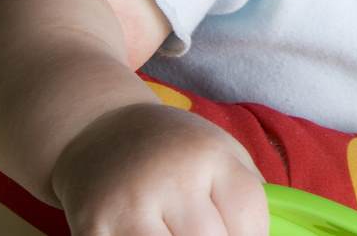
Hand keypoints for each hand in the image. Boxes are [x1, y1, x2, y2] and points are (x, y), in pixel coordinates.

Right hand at [51, 102, 268, 234]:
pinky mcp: (94, 228)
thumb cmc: (173, 148)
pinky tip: (156, 233)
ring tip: (182, 231)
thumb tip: (263, 235)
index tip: (244, 234)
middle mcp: (171, 178)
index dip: (255, 235)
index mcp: (209, 155)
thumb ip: (246, 190)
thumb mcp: (220, 149)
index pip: (249, 215)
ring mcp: (130, 206)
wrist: (100, 130)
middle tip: (212, 232)